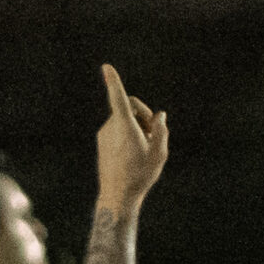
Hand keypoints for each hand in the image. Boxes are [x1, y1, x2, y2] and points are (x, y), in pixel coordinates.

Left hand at [95, 63, 167, 210]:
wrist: (117, 196)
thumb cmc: (140, 175)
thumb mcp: (159, 153)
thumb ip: (161, 130)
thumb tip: (160, 115)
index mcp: (125, 127)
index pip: (119, 98)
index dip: (114, 82)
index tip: (106, 67)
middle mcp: (111, 127)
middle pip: (130, 107)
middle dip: (144, 114)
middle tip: (155, 134)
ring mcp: (104, 134)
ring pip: (125, 119)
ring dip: (137, 126)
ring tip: (145, 148)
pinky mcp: (102, 141)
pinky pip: (118, 128)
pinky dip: (128, 133)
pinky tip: (135, 153)